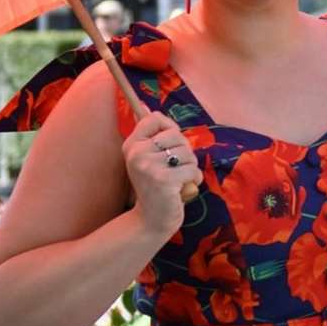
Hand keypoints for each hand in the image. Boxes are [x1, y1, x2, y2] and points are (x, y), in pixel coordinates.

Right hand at [121, 112, 200, 239]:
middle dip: (184, 152)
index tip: (169, 146)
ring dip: (190, 168)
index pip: (155, 118)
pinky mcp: (163, 180)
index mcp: (132, 144)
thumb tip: (145, 106)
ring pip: (187, 153)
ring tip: (178, 180)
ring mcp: (149, 167)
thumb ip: (149, 134)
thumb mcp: (147, 158)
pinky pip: (192, 170)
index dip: (170, 129)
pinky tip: (183, 189)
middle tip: (174, 169)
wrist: (151, 220)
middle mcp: (137, 153)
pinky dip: (194, 180)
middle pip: (176, 135)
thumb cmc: (155, 186)